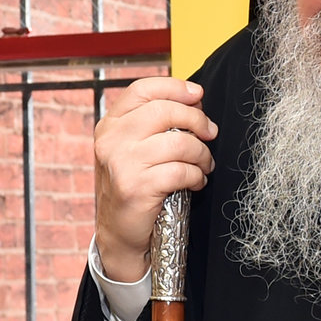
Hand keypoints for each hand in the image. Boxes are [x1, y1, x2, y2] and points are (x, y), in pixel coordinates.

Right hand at [94, 76, 216, 281]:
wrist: (119, 232)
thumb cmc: (133, 186)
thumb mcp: (132, 149)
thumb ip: (154, 124)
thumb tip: (194, 101)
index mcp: (110, 125)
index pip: (142, 90)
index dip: (174, 87)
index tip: (197, 95)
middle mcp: (112, 140)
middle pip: (164, 111)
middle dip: (197, 120)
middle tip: (210, 133)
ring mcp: (122, 163)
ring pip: (179, 143)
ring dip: (201, 153)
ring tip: (203, 164)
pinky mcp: (136, 187)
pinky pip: (181, 171)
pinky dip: (196, 176)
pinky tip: (196, 182)